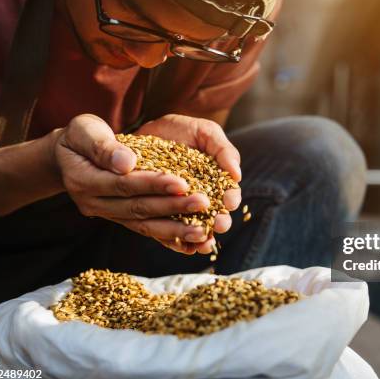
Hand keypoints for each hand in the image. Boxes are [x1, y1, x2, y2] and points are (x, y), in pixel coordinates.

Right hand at [52, 114, 216, 253]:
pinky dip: (170, 239)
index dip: (154, 184)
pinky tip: (193, 244)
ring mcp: (108, 215)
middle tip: (204, 203)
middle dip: (173, 208)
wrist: (68, 156)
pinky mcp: (121, 220)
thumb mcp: (84, 131)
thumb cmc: (79, 137)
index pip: (124, 185)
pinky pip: (147, 232)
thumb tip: (127, 163)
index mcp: (84, 181)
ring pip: (144, 226)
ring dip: (175, 230)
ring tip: (204, 231)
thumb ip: (103, 146)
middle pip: (138, 208)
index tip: (182, 182)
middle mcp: (95, 204)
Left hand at [136, 114, 241, 252]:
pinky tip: (183, 247)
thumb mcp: (204, 133)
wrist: (142, 133)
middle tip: (219, 224)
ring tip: (202, 241)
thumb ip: (223, 150)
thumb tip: (237, 174)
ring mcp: (180, 210)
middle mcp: (201, 199)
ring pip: (193, 228)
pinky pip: (168, 233)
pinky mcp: (159, 217)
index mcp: (216, 181)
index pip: (228, 193)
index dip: (231, 198)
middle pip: (213, 215)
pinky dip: (176, 242)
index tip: (230, 201)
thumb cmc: (178, 131)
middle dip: (218, 222)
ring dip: (200, 237)